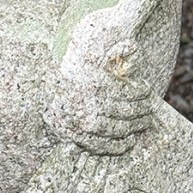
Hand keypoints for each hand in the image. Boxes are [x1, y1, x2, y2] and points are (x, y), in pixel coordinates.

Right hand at [43, 24, 154, 156]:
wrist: (43, 97)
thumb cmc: (72, 78)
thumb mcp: (90, 62)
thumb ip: (112, 54)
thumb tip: (133, 46)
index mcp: (91, 83)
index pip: (126, 91)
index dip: (140, 92)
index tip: (146, 90)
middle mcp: (88, 103)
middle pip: (125, 111)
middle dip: (141, 110)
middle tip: (149, 109)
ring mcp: (82, 123)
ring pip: (118, 129)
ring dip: (135, 126)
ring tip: (144, 122)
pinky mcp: (77, 138)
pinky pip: (104, 145)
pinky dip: (119, 145)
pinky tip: (130, 139)